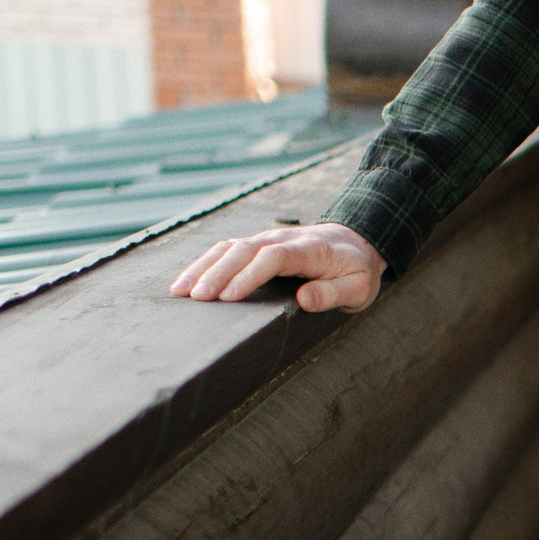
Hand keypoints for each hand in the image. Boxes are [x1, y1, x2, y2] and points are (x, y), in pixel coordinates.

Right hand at [168, 221, 386, 312]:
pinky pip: (227, 250)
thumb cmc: (357, 270)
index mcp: (309, 250)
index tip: (228, 297)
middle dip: (216, 273)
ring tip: (179, 290)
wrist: (356, 241)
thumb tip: (304, 300)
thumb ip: (334, 294)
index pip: (272, 258)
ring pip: (228, 247)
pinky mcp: (257, 245)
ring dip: (203, 266)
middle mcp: (282, 239)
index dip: (249, 276)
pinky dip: (205, 263)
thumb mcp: (359, 288)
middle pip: (243, 250)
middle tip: (194, 297)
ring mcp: (266, 239)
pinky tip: (187, 280)